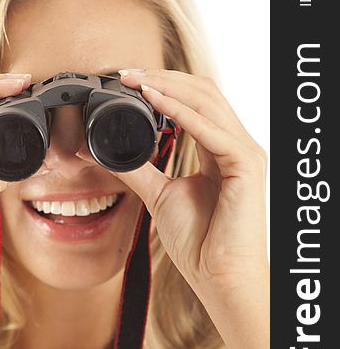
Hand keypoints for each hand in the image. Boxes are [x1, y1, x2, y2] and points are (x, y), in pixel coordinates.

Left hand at [116, 68, 268, 300]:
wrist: (217, 275)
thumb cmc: (199, 241)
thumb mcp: (159, 194)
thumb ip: (137, 169)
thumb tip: (102, 152)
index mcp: (219, 151)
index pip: (195, 103)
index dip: (163, 86)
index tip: (127, 80)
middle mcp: (235, 145)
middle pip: (203, 92)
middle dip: (163, 78)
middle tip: (126, 73)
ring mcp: (244, 152)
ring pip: (208, 101)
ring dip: (169, 85)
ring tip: (135, 80)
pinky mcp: (246, 164)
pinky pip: (210, 129)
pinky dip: (180, 111)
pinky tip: (153, 100)